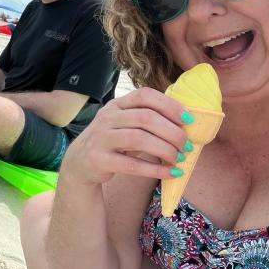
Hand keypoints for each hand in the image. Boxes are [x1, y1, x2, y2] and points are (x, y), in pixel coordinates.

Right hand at [60, 87, 190, 185]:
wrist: (80, 162)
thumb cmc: (112, 141)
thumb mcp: (123, 124)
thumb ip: (146, 120)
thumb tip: (185, 124)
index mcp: (116, 105)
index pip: (144, 95)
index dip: (169, 105)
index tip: (188, 120)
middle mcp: (107, 118)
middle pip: (146, 118)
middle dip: (172, 132)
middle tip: (187, 145)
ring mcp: (101, 138)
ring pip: (139, 139)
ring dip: (165, 149)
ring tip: (179, 158)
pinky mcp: (99, 159)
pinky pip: (132, 164)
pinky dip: (155, 170)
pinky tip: (171, 173)